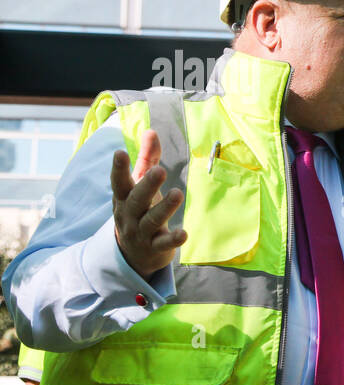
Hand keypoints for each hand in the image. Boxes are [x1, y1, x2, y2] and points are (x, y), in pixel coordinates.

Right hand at [111, 129, 186, 278]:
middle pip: (137, 200)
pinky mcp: (155, 248)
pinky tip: (184, 233)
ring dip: (165, 208)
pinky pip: (163, 243)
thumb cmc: (139, 210)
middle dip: (147, 185)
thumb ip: (147, 159)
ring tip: (178, 193)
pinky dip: (173, 239)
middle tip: (159, 170)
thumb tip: (151, 130)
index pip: (119, 182)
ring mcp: (141, 233)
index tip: (119, 152)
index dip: (118, 168)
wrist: (133, 254)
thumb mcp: (139, 185)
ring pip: (152, 220)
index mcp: (124, 198)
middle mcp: (129, 215)